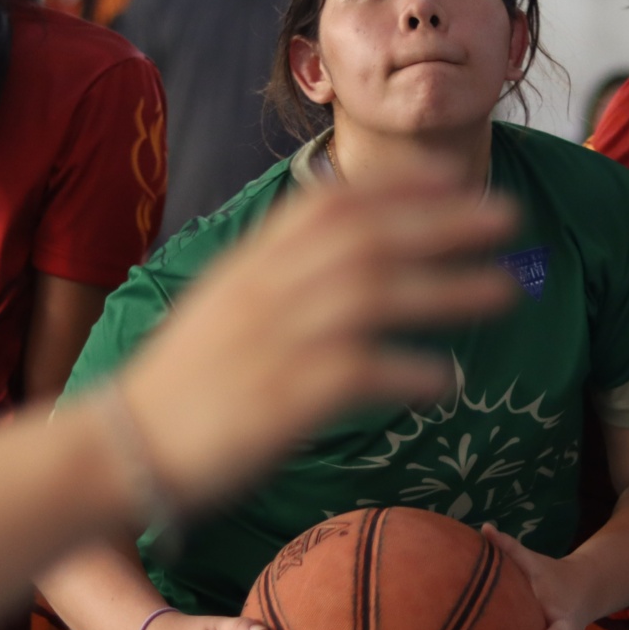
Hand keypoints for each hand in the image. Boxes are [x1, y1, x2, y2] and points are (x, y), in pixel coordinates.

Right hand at [106, 179, 516, 511]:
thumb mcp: (222, 309)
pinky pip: (362, 373)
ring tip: (507, 291)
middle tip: (511, 218)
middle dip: (447, 222)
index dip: (401, 186)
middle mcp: (264, 290)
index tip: (458, 180)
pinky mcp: (281, 400)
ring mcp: (272, 341)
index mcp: (249, 265)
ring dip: (450, 288)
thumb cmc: (178, 388)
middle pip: (369, 237)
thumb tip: (340, 259)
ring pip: (376, 293)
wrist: (117, 449)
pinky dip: (410, 372)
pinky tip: (448, 381)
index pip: (332, 203)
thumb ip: (275, 278)